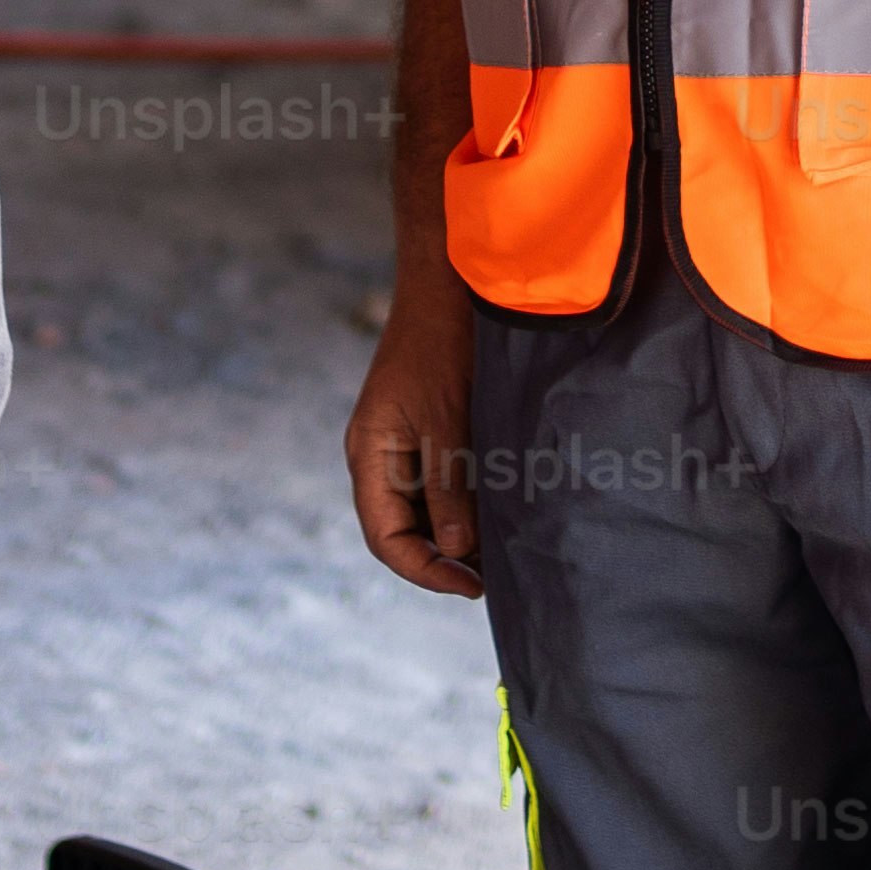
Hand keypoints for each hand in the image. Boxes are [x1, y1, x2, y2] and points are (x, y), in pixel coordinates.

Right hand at [344, 278, 483, 597]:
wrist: (448, 283)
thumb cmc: (442, 344)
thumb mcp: (447, 420)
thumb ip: (449, 486)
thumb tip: (455, 550)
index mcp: (369, 456)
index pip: (387, 538)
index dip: (426, 571)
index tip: (471, 586)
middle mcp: (379, 456)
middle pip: (402, 529)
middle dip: (443, 557)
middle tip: (493, 576)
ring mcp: (401, 442)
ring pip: (424, 508)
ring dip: (457, 532)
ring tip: (501, 549)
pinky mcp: (426, 428)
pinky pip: (439, 481)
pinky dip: (465, 502)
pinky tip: (498, 510)